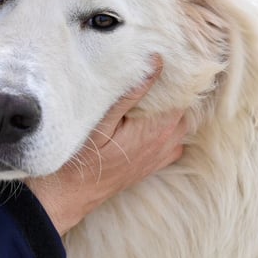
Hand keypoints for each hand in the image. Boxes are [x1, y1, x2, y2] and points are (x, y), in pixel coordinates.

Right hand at [26, 58, 185, 235]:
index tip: (170, 63)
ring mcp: (161, 156)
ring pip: (181, 127)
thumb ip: (131, 93)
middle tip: (161, 76)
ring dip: (173, 112)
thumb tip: (156, 63)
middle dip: (177, 94)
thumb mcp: (102, 120)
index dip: (180, 80)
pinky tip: (152, 120)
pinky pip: (174, 143)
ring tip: (157, 95)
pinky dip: (170, 129)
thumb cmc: (83, 156)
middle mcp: (165, 144)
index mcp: (156, 130)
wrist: (72, 194)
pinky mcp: (153, 164)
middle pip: (185, 111)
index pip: (184, 98)